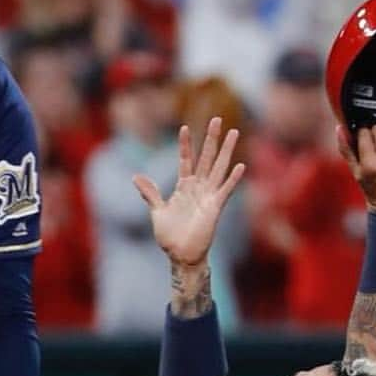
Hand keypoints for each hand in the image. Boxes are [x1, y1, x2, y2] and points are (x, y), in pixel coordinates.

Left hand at [133, 117, 244, 266]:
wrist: (180, 256)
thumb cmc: (170, 236)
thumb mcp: (157, 211)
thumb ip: (150, 193)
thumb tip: (135, 176)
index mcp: (183, 187)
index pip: (185, 160)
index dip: (185, 144)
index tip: (185, 127)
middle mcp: (198, 188)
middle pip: (206, 157)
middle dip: (211, 138)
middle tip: (217, 119)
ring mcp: (208, 196)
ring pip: (219, 168)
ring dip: (226, 151)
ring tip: (234, 133)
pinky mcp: (215, 208)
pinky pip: (225, 190)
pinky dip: (233, 179)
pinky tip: (240, 165)